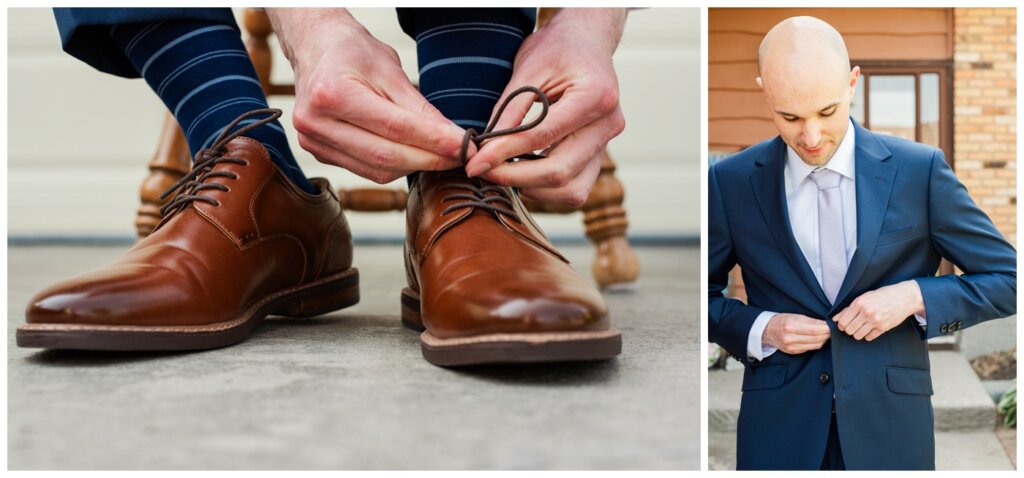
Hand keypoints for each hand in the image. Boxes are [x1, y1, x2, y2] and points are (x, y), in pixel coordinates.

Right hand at [267, 8, 466, 183]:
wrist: (316, 50)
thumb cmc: (351, 52)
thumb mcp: (390, 68)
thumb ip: (419, 107)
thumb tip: (451, 139)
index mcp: (332, 94)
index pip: (395, 128)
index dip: (434, 141)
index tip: (463, 146)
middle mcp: (316, 122)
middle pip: (385, 156)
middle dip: (429, 159)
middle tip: (459, 156)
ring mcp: (314, 142)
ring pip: (377, 170)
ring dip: (414, 166)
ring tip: (439, 155)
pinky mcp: (320, 154)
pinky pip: (366, 170)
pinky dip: (394, 167)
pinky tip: (413, 156)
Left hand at [464, 8, 627, 206]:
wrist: (587, 41)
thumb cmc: (557, 48)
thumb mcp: (528, 70)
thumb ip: (509, 111)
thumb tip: (486, 149)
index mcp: (595, 96)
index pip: (542, 136)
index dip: (504, 153)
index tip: (475, 163)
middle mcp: (608, 124)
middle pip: (559, 171)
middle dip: (515, 177)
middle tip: (483, 171)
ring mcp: (607, 144)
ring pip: (571, 190)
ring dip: (533, 188)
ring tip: (504, 171)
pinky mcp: (600, 156)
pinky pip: (576, 189)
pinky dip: (547, 190)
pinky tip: (524, 172)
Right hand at [762, 313, 831, 354]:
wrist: (767, 330)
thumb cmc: (781, 320)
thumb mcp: (794, 316)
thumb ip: (809, 320)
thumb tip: (825, 324)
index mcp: (791, 326)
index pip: (815, 329)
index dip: (826, 328)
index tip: (832, 325)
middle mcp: (790, 338)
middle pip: (817, 338)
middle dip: (827, 334)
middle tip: (832, 330)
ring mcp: (791, 347)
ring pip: (815, 345)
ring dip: (823, 339)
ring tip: (826, 334)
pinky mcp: (793, 352)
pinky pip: (810, 348)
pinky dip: (816, 343)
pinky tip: (817, 338)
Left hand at [833, 280, 924, 340]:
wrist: (904, 297)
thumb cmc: (882, 295)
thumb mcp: (864, 297)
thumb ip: (848, 308)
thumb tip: (835, 319)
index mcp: (859, 303)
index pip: (842, 321)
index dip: (841, 325)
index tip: (844, 324)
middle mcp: (866, 312)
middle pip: (848, 330)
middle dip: (849, 330)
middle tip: (853, 326)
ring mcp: (875, 321)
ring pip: (857, 336)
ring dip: (858, 333)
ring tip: (862, 327)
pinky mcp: (883, 327)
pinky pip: (869, 337)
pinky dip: (868, 335)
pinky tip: (871, 328)